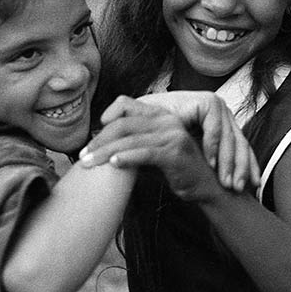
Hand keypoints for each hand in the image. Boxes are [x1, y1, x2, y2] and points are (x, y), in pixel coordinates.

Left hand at [80, 93, 258, 196]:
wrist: (208, 186)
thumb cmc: (177, 169)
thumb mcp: (153, 151)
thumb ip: (134, 143)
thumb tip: (102, 146)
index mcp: (159, 115)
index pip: (126, 105)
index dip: (107, 116)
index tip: (90, 137)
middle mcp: (166, 120)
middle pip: (123, 124)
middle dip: (99, 140)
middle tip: (82, 156)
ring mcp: (172, 134)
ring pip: (130, 139)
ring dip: (106, 152)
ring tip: (89, 163)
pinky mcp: (176, 152)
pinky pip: (146, 152)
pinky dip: (127, 157)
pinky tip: (114, 164)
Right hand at [137, 91, 259, 191]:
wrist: (140, 119)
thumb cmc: (161, 139)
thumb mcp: (190, 153)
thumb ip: (206, 161)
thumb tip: (229, 188)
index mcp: (220, 123)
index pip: (241, 146)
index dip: (248, 166)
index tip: (253, 187)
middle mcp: (221, 113)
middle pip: (240, 142)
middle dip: (241, 168)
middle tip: (236, 188)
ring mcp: (215, 104)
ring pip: (230, 137)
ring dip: (229, 161)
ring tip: (226, 181)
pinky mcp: (205, 101)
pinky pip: (214, 127)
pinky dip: (213, 145)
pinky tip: (210, 162)